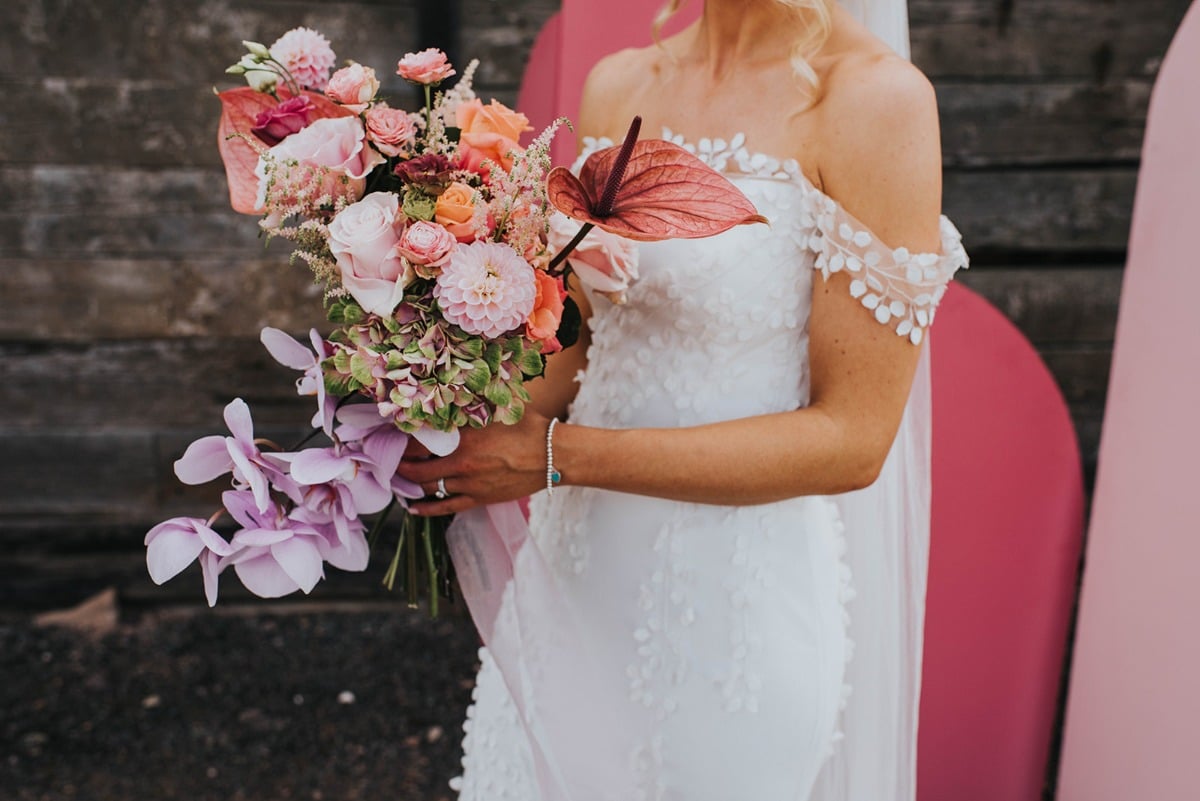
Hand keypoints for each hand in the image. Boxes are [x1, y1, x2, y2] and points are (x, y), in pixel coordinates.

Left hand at [396, 410, 551, 515]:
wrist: (554, 456)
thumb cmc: (530, 427)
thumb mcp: (499, 408)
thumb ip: (473, 404)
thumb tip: (454, 390)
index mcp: (464, 437)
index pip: (420, 441)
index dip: (402, 440)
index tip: (392, 435)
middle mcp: (462, 462)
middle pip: (416, 469)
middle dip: (399, 465)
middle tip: (390, 459)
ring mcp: (469, 484)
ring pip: (428, 488)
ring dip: (409, 485)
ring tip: (399, 479)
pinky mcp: (479, 499)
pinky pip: (445, 507)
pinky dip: (425, 508)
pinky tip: (412, 507)